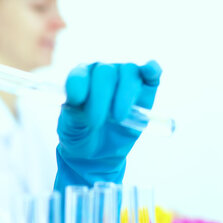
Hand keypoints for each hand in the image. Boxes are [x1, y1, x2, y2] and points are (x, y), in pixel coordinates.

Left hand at [54, 61, 160, 188]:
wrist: (98, 152)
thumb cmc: (80, 134)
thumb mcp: (71, 129)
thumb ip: (74, 114)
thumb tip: (78, 101)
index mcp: (80, 79)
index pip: (79, 74)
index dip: (78, 85)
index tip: (77, 101)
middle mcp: (102, 72)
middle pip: (105, 72)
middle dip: (100, 97)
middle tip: (96, 122)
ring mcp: (125, 78)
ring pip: (128, 71)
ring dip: (125, 94)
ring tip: (118, 118)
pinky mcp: (146, 88)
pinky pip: (152, 72)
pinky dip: (152, 69)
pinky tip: (150, 71)